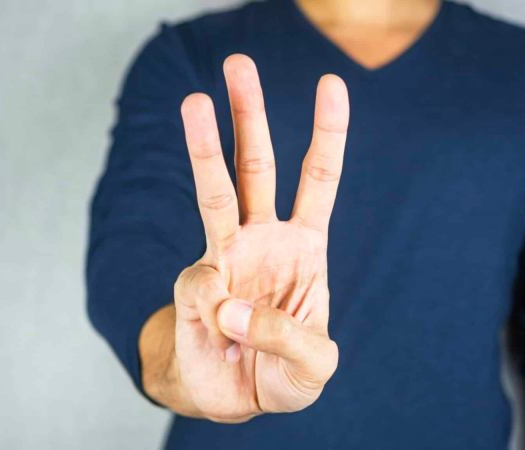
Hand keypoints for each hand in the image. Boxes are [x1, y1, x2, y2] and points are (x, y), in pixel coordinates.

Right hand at [142, 54, 348, 422]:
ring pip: (214, 192)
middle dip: (250, 114)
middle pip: (257, 166)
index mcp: (304, 246)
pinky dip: (213, 315)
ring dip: (204, 146)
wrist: (233, 399)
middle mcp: (261, 240)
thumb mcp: (314, 367)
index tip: (331, 83)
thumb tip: (228, 304)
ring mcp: (224, 258)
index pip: (317, 180)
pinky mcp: (195, 287)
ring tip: (193, 101)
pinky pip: (200, 288)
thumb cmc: (280, 374)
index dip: (326, 134)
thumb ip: (292, 339)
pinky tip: (221, 337)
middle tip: (238, 63)